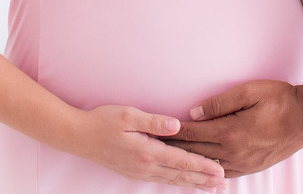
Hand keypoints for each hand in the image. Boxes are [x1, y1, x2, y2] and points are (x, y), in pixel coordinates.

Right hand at [70, 105, 227, 191]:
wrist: (78, 137)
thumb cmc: (103, 121)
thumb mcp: (129, 115)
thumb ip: (154, 121)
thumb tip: (177, 126)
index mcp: (146, 152)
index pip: (181, 160)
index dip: (202, 166)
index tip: (220, 171)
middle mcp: (145, 166)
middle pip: (180, 175)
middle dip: (204, 180)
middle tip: (224, 184)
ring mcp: (139, 172)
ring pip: (172, 180)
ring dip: (193, 183)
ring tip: (211, 187)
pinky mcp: (134, 172)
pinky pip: (162, 179)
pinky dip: (178, 181)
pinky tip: (185, 182)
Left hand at [166, 80, 302, 177]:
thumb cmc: (280, 99)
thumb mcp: (249, 91)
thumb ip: (219, 103)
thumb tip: (194, 112)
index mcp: (231, 132)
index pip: (193, 132)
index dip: (172, 131)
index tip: (154, 131)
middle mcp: (234, 152)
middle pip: (195, 150)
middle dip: (172, 148)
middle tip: (152, 145)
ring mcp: (243, 163)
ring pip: (206, 165)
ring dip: (186, 161)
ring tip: (167, 159)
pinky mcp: (251, 168)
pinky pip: (223, 173)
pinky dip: (206, 171)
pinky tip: (197, 170)